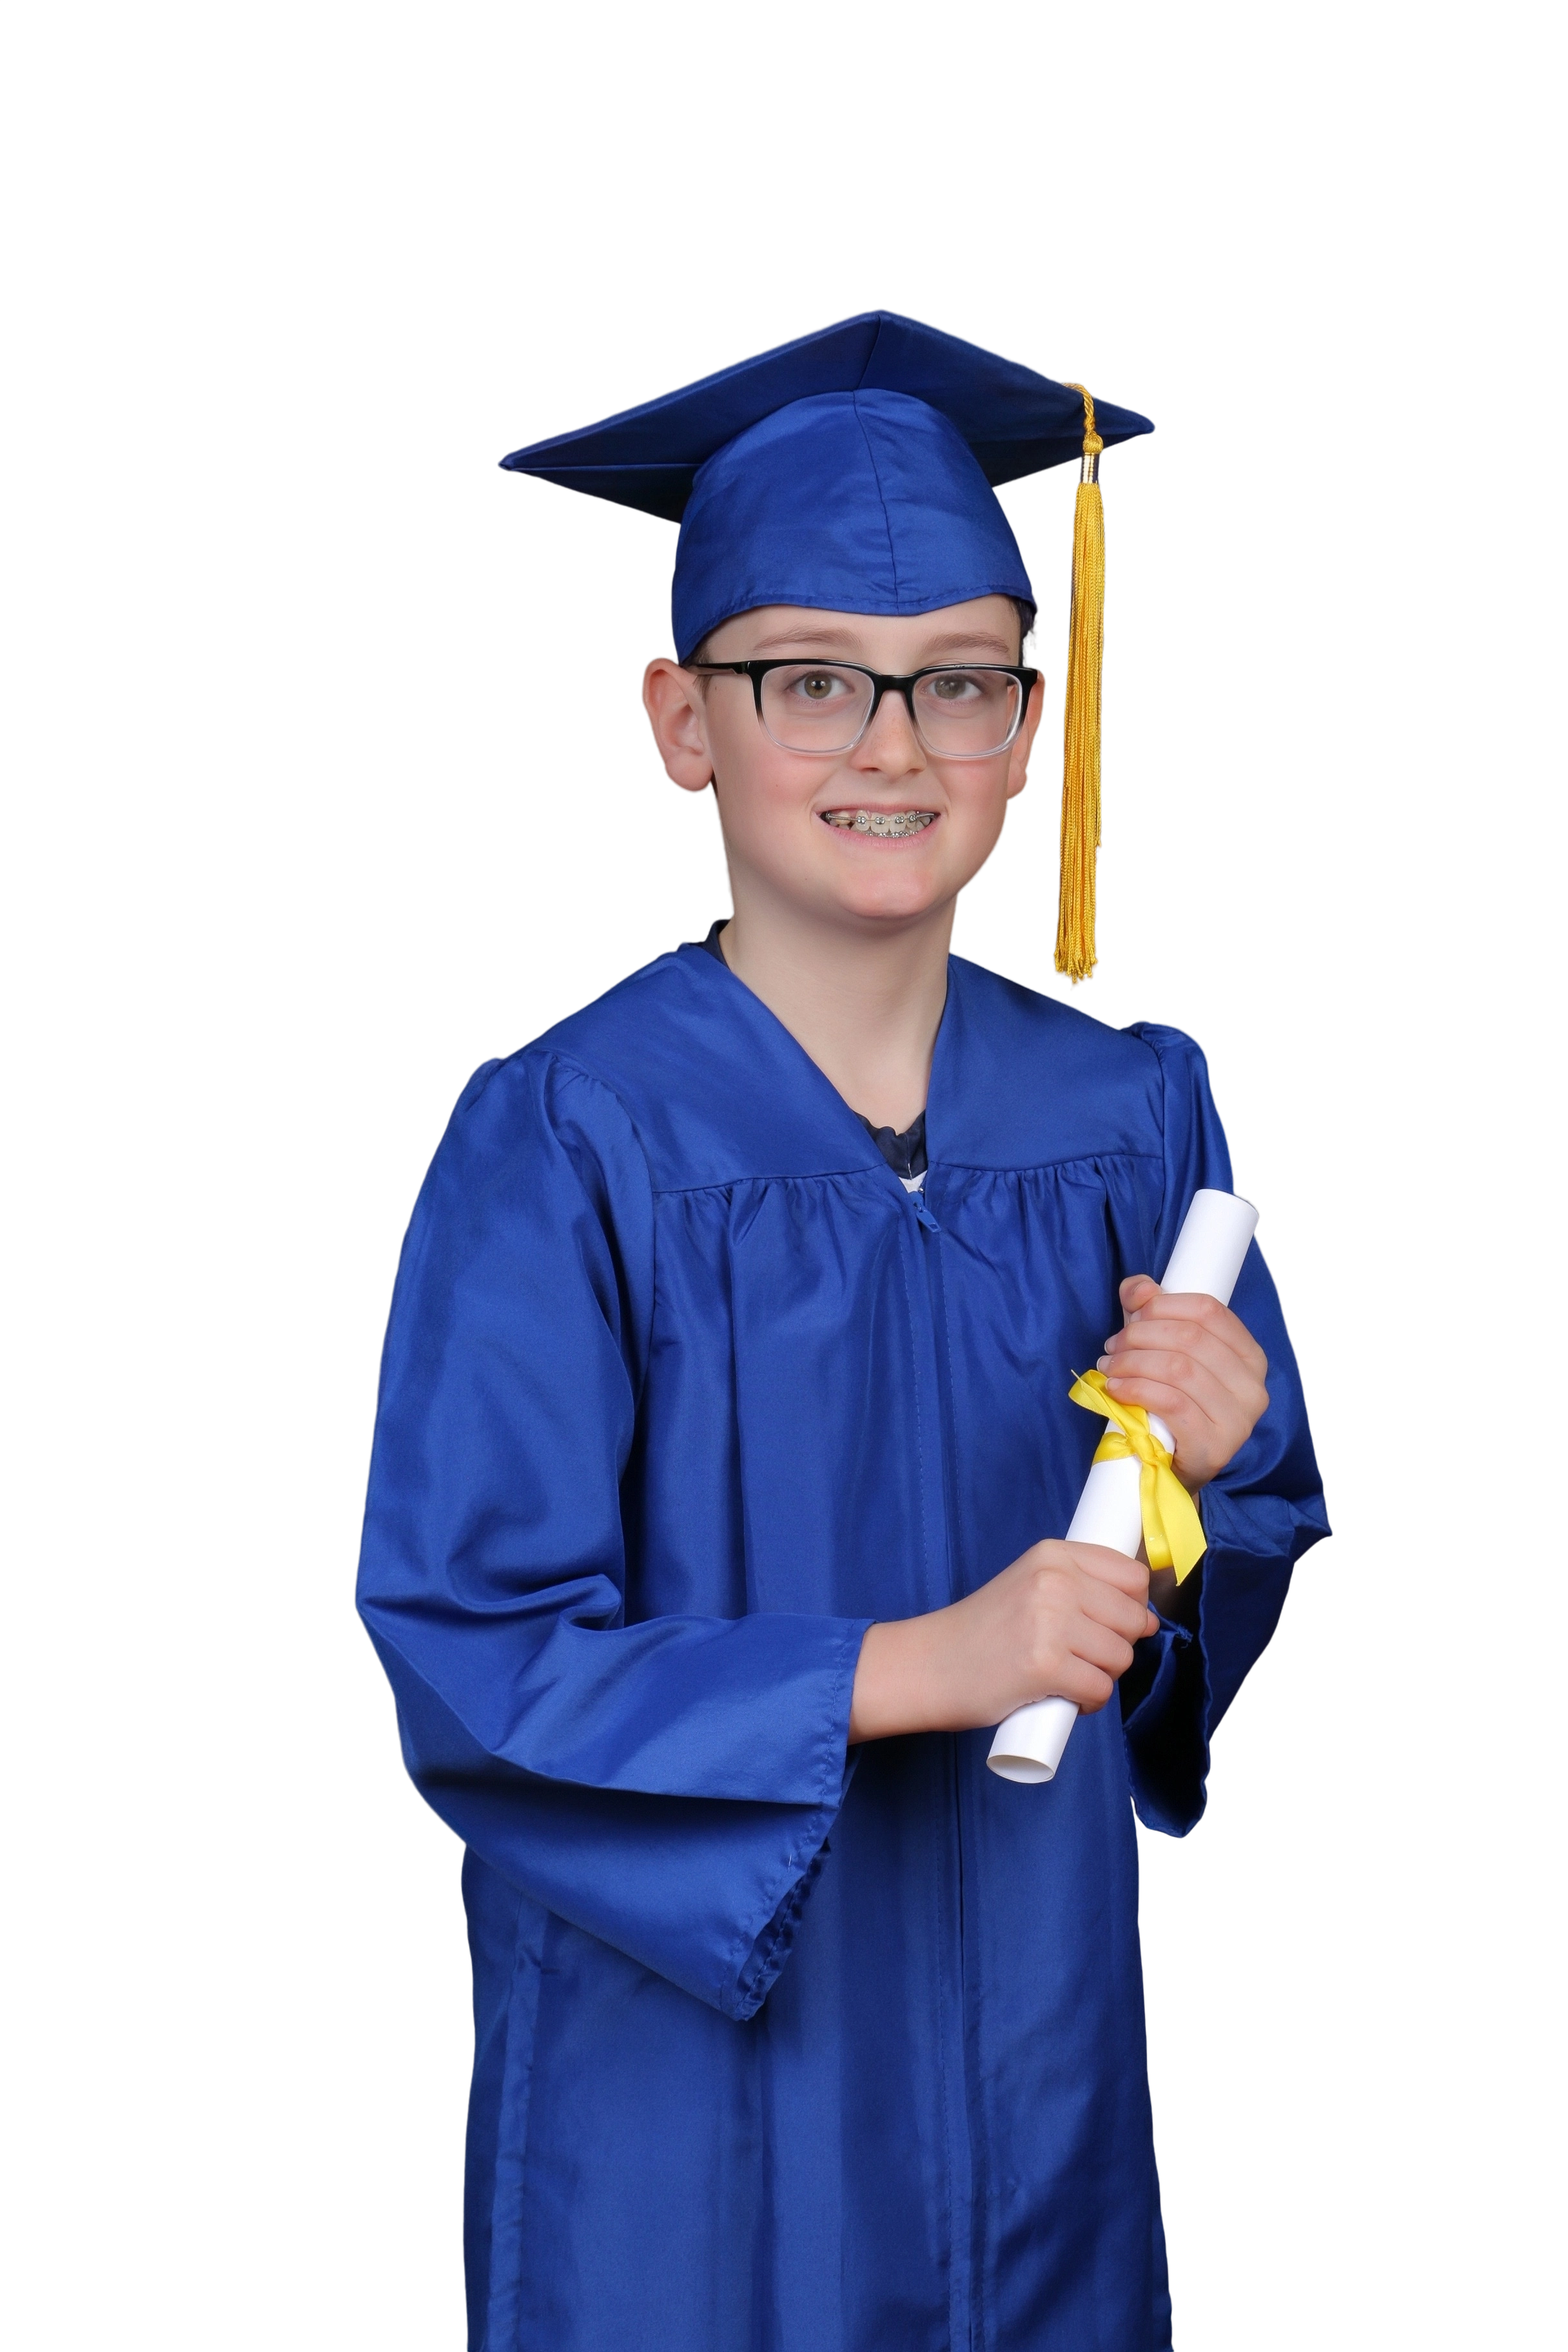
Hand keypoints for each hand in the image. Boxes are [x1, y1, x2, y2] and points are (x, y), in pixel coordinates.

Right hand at [848, 1539, 1158, 1742]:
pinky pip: (1099, 1690)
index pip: (1132, 1576)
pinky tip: (1063, 1697)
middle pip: (1132, 1619)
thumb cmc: (981, 1631)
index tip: (1109, 1624)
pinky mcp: (1045, 1666)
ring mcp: (1050, 1622)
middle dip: (1118, 1646)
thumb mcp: (1029, 1585)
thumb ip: (1080, 1588)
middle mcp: (1055, 1580)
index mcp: (1053, 1555)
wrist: (928, 1665)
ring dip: (1102, 1676)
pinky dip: (1088, 1703)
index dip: (1132, 1607)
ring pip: (1120, 1657)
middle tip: (1082, 1657)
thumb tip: (1147, 1620)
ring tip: (1067, 1676)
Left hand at [1098, 1276, 1268, 1492]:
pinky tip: (1115, 1389)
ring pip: (1179, 1369)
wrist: (1171, 1471)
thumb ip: (1151, 1315)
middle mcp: (1253, 1388)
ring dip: (1133, 1362)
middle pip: (1191, 1338)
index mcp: (1249, 1357)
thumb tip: (1138, 1287)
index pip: (1209, 1310)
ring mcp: (1239, 1421)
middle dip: (1140, 1335)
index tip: (1132, 1314)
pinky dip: (1136, 1389)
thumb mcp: (1161, 1352)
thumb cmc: (1170, 1407)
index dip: (1163, 1305)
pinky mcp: (1214, 1448)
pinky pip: (1172, 1403)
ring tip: (1109, 1368)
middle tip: (1112, 1347)